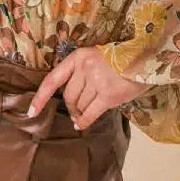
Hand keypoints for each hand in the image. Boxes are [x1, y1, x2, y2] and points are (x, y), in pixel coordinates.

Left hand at [27, 47, 151, 130]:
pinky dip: (84, 121)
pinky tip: (82, 124)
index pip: (53, 79)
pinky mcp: (108, 95)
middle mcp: (85, 68)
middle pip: (68, 96)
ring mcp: (96, 81)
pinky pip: (90, 114)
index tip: (31, 111)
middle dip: (71, 107)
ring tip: (86, 113)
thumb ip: (83, 73)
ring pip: (79, 105)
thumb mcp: (97, 58)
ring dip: (80, 113)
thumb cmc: (123, 59)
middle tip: (76, 112)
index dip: (40, 97)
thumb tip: (72, 101)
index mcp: (79, 56)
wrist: (147, 56)